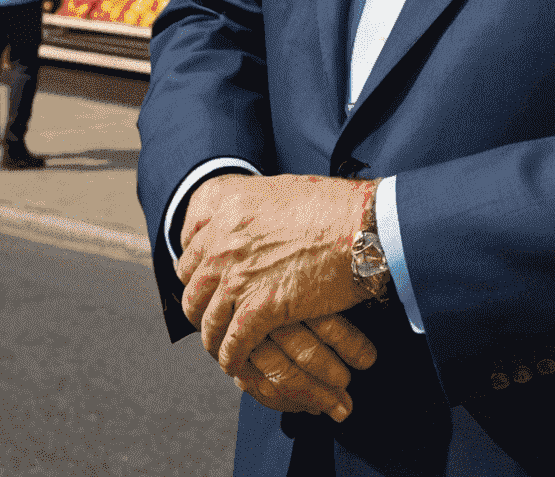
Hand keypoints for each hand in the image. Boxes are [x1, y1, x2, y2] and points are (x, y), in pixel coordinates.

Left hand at [177, 173, 376, 415]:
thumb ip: (251, 210)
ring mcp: (239, 276)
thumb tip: (243, 226)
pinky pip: (233, 345)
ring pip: (208, 321)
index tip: (205, 282)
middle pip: (192, 287)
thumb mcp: (281, 191)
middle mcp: (224, 240)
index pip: (188, 249)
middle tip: (214, 316)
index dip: (195, 271)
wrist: (366, 226)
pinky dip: (234, 358)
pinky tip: (241, 362)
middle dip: (201, 306)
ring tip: (226, 345)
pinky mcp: (261, 309)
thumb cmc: (334, 206)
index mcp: (227, 206)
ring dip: (215, 337)